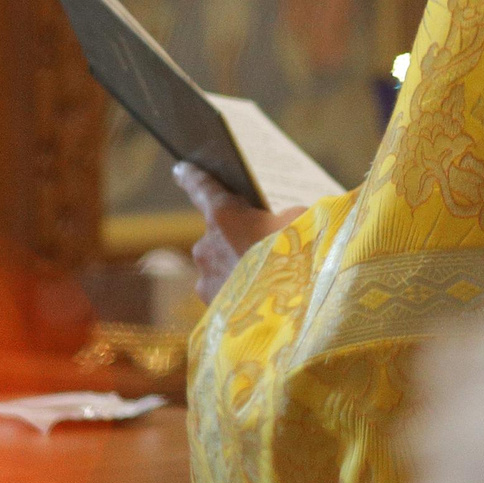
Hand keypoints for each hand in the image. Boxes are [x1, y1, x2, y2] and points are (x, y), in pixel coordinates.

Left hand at [175, 164, 300, 302]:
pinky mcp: (212, 309)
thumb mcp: (301, 222)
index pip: (201, 187)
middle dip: (237, 240)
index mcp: (225, 216)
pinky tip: (262, 301)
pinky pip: (224, 294)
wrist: (298, 313)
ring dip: (238, 270)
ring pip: (220, 268)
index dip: (192, 176)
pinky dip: (240, 295)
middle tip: (266, 248)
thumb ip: (282, 218)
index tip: (181, 169)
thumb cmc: (302, 258)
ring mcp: (206, 280)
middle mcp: (206, 246)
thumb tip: (280, 225)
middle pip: (218, 236)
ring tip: (270, 280)